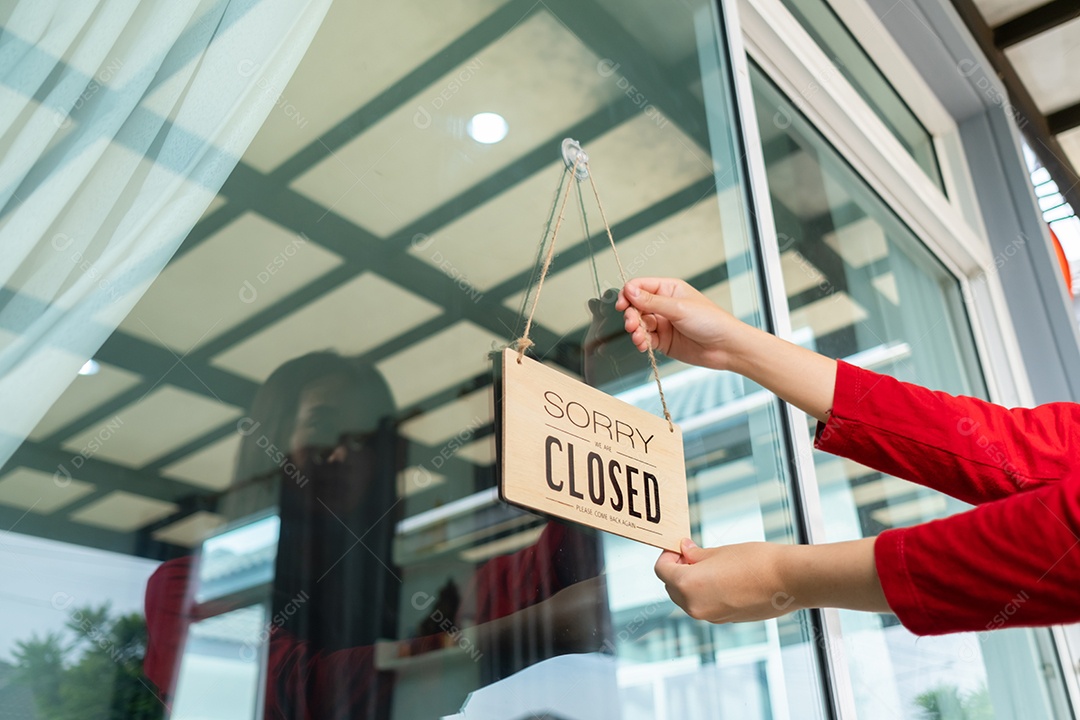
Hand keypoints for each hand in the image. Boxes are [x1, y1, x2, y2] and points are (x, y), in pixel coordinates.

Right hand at [615, 278, 751, 371]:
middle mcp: (664, 305)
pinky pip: (645, 339)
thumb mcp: (679, 308)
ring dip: (635, 331)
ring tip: (639, 338)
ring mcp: (663, 323)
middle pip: (635, 306)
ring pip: (639, 324)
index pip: (640, 287)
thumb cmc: (711, 321)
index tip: (623, 305)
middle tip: (632, 325)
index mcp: (669, 289)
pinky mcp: (663, 340)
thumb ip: (652, 301)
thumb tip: (629, 291)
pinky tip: (643, 344)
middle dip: (631, 315)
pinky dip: (641, 342)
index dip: (628, 294)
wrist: (726, 347)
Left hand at [654, 539, 796, 622]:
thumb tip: (683, 552)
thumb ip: (696, 555)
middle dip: (677, 570)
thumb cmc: (755, 561)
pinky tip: (722, 578)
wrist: (790, 580)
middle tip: (691, 553)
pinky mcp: (726, 620)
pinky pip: (705, 606)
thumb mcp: (719, 552)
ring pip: (687, 599)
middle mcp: (695, 606)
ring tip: (709, 564)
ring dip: (690, 582)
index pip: (662, 571)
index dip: (667, 556)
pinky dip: (705, 593)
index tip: (677, 547)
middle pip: (671, 587)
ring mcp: (711, 617)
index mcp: (688, 586)